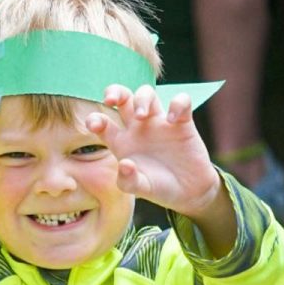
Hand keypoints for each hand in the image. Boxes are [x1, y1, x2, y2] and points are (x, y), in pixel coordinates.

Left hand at [88, 85, 220, 217]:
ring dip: (141, 98)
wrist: (189, 193)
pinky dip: (176, 104)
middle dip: (114, 92)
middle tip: (111, 100)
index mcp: (122, 142)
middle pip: (123, 98)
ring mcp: (159, 123)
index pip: (103, 123)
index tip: (95, 124)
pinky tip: (172, 120)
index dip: (95, 119)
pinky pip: (181, 101)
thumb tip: (125, 164)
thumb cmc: (160, 189)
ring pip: (147, 93)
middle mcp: (138, 128)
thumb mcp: (141, 189)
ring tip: (141, 115)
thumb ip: (128, 180)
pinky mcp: (182, 122)